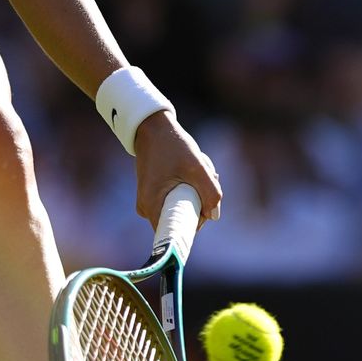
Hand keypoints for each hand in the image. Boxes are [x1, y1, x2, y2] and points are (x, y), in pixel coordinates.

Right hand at [130, 110, 222, 225]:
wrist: (153, 127)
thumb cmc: (172, 145)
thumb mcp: (197, 167)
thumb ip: (210, 193)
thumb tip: (214, 216)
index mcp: (152, 206)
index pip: (178, 233)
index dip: (197, 223)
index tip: (206, 205)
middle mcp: (147, 209)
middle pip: (183, 220)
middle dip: (201, 202)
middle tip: (207, 177)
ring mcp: (149, 203)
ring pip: (183, 208)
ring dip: (196, 192)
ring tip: (199, 168)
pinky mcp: (154, 195)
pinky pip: (177, 200)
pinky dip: (188, 188)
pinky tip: (191, 169)